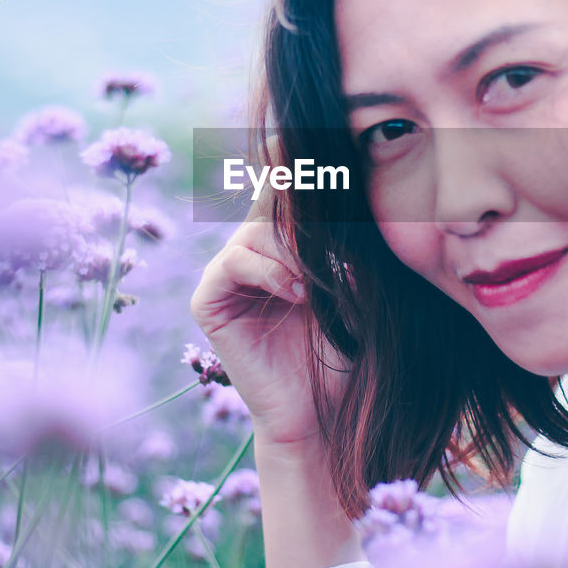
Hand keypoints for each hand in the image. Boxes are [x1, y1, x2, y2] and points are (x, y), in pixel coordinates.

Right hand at [189, 190, 348, 447]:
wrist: (326, 414)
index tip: (324, 154)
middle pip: (272, 203)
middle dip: (308, 220)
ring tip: (322, 286)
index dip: (300, 168)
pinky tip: (297, 294)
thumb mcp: (359, 287)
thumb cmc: (350, 351)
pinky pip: (233, 262)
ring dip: (295, 253)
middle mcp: (253, 250)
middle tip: (341, 249)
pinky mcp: (208, 300)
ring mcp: (228, 274)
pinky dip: (269, 272)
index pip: (287, 187)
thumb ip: (350, 239)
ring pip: (256, 231)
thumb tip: (357, 186)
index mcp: (286, 240)